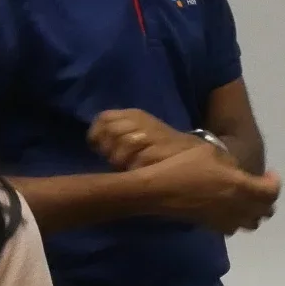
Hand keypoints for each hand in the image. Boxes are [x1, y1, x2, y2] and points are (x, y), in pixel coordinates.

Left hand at [89, 109, 203, 170]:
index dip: (96, 134)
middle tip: (116, 160)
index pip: (104, 118)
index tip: (97, 147)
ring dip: (120, 161)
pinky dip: (134, 169)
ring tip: (128, 166)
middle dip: (108, 150)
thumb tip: (94, 144)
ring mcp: (151, 135)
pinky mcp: (160, 151)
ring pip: (123, 146)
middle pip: (111, 132)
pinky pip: (137, 161)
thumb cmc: (157, 144)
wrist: (190, 153)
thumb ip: (114, 134)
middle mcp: (141, 121)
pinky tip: (139, 171)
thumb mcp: (136, 131)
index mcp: (133, 114)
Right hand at [148, 145, 280, 234]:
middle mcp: (237, 207)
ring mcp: (223, 219)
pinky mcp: (210, 226)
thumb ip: (231, 164)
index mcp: (241, 186)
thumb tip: (237, 171)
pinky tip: (227, 209)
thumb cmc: (184, 165)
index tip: (270, 174)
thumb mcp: (211, 152)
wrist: (158, 189)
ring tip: (246, 201)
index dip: (274, 183)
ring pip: (249, 224)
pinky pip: (231, 228)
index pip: (271, 192)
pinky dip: (236, 219)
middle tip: (261, 188)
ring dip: (252, 213)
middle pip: (263, 212)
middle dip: (266, 201)